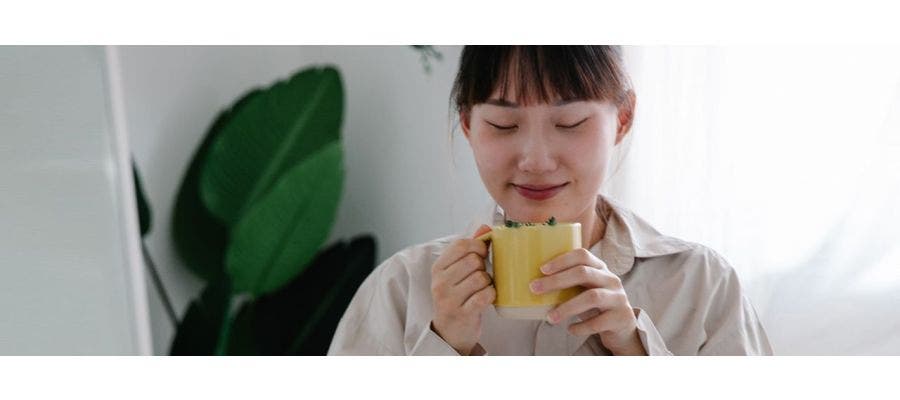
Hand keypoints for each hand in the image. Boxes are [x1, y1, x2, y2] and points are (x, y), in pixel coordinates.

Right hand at [430, 224, 495, 354]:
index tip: (482, 254)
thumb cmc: (456, 296)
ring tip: (482, 289)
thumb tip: (485, 227)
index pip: (461, 245)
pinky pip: (485, 296)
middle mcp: (440, 282)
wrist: (449, 332)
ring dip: (488, 283)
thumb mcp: (456, 272)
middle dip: (483, 266)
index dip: (478, 246)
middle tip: (481, 276)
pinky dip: (490, 295)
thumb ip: (469, 248)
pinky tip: (486, 298)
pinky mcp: (462, 313)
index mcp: (438, 268)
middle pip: (473, 260)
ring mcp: (449, 299)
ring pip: (481, 277)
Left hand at [529, 248, 646, 354]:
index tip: (542, 269)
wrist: (622, 326)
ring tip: (550, 318)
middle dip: (556, 281)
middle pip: (583, 273)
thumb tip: (535, 285)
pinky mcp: (620, 317)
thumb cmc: (596, 305)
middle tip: (535, 289)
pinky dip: (581, 327)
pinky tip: (570, 329)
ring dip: (567, 307)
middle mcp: (611, 279)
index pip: (582, 255)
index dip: (562, 260)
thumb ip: (569, 284)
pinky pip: (598, 322)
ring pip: (591, 297)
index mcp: (600, 268)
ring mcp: (618, 298)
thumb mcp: (586, 289)